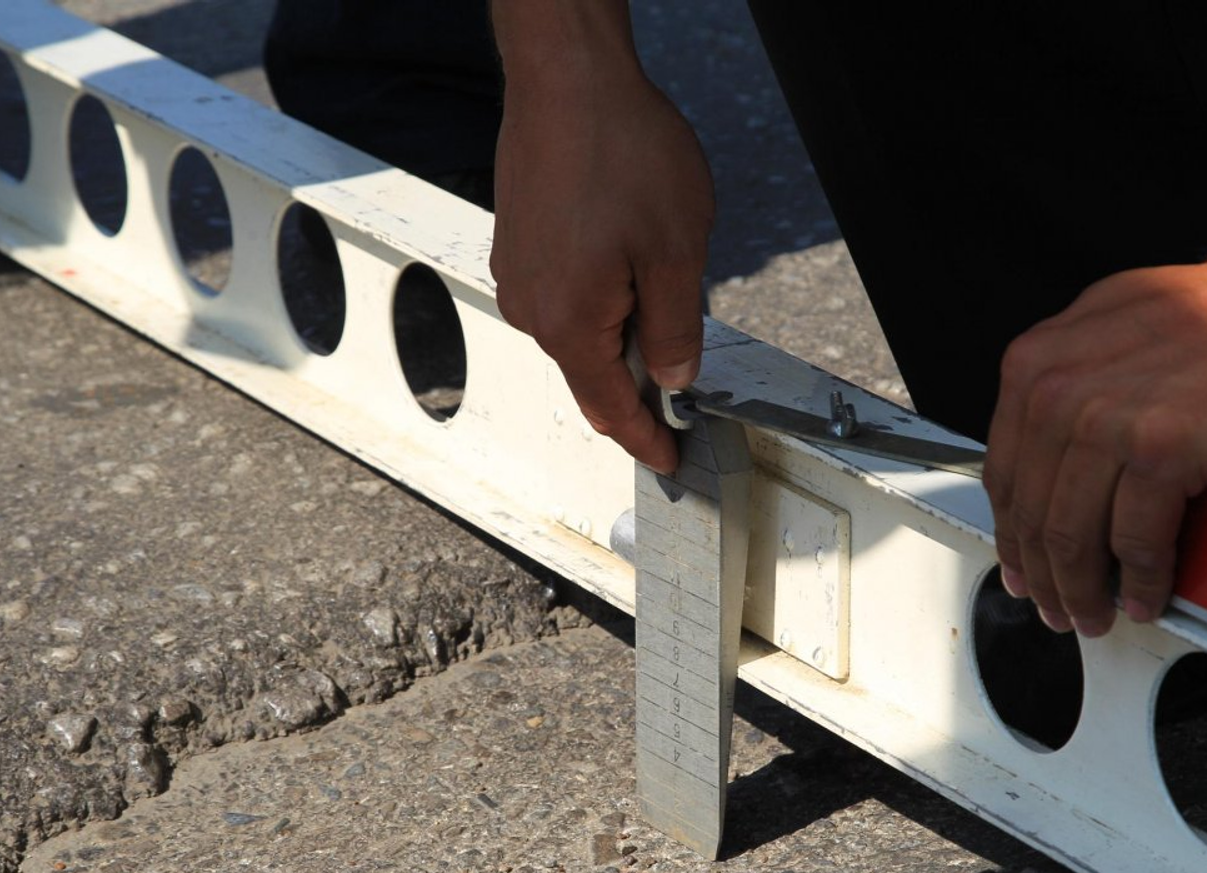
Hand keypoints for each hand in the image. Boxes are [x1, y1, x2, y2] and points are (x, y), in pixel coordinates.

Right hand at [490, 41, 712, 474]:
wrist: (567, 76)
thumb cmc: (621, 152)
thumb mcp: (676, 253)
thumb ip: (675, 329)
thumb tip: (674, 378)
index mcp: (569, 324)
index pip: (610, 410)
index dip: (646, 441)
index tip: (670, 463)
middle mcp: (531, 307)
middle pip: (593, 372)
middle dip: (642, 374)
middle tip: (689, 357)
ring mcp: (518, 273)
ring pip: (581, 329)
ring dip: (624, 324)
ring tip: (662, 271)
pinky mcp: (517, 243)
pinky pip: (565, 292)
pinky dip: (602, 293)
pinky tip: (630, 251)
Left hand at [983, 240, 1206, 636]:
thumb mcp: (1107, 333)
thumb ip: (1070, 386)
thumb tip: (1055, 461)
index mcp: (1036, 365)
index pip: (1006, 475)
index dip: (1013, 536)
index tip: (1025, 569)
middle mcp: (1058, 390)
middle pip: (1033, 514)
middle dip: (1044, 576)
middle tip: (1061, 610)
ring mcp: (1106, 420)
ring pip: (1073, 536)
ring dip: (1084, 591)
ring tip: (1097, 616)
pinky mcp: (1161, 448)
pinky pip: (1136, 540)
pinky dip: (1139, 581)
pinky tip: (1144, 599)